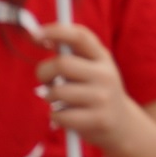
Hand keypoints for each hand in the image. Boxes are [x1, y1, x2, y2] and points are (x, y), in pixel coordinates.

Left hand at [34, 22, 141, 148]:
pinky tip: (64, 116)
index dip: (55, 31)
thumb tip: (38, 35)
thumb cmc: (95, 92)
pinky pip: (60, 115)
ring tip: (58, 101)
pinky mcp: (98, 120)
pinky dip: (55, 116)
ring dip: (49, 97)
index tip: (34, 34)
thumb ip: (70, 52)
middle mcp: (106, 74)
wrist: (122, 125)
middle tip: (44, 80)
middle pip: (62, 63)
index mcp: (102, 57)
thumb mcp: (92, 68)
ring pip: (58, 91)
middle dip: (43, 72)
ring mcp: (103, 97)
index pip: (79, 37)